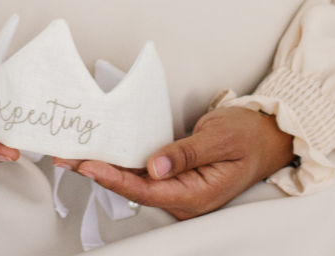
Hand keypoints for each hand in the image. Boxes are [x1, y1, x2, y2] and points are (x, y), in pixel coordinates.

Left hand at [53, 107, 293, 219]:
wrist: (267, 134)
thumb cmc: (247, 134)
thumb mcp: (219, 138)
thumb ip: (186, 154)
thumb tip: (153, 167)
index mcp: (196, 195)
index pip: (145, 189)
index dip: (113, 178)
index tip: (88, 164)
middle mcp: (185, 199)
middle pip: (134, 189)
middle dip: (100, 174)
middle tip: (67, 158)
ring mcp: (181, 190)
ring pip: (136, 183)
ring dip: (106, 170)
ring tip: (75, 156)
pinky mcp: (177, 178)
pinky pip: (145, 175)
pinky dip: (122, 165)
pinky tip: (102, 156)